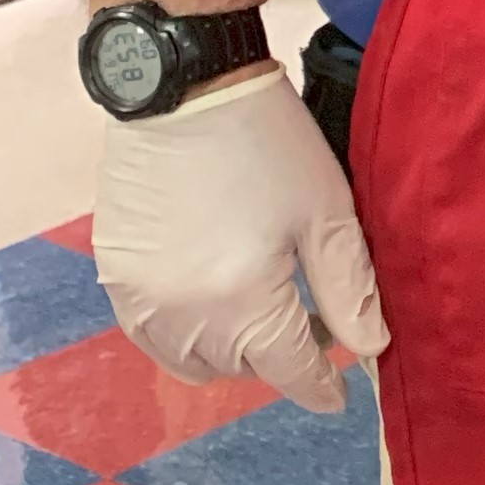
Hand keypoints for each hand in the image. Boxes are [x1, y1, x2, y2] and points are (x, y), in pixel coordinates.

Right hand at [91, 65, 387, 414]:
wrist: (182, 89)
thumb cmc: (266, 143)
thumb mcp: (326, 213)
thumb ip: (350, 290)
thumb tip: (369, 348)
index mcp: (241, 301)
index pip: (289, 371)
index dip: (320, 387)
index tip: (337, 394)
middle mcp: (182, 314)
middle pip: (240, 368)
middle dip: (279, 357)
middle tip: (312, 321)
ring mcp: (139, 298)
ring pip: (191, 360)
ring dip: (230, 350)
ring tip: (261, 308)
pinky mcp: (115, 276)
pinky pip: (151, 334)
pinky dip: (186, 331)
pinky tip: (211, 295)